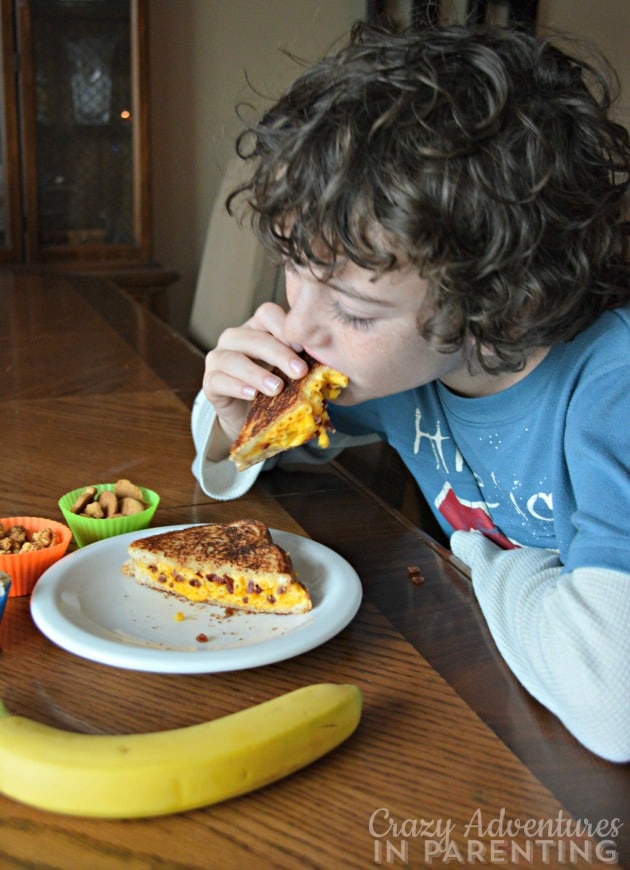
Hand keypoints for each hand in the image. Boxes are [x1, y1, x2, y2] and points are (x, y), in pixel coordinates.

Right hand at [202, 302, 307, 441]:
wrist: (253, 420)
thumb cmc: (278, 390)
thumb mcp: (292, 372)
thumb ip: (303, 360)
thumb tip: (330, 360)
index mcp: (258, 328)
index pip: (268, 313)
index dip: (285, 326)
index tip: (304, 346)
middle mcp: (236, 338)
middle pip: (254, 336)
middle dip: (278, 354)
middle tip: (300, 372)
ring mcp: (219, 358)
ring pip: (233, 358)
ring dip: (257, 373)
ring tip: (276, 388)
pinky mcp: (210, 382)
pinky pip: (219, 380)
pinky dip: (236, 386)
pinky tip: (252, 395)